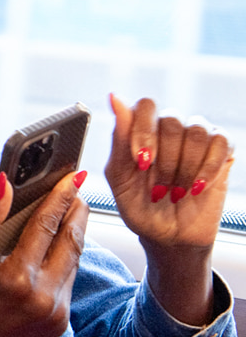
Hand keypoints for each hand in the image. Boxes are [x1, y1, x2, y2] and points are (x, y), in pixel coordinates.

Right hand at [0, 170, 86, 336]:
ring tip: (72, 209)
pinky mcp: (59, 324)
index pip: (46, 226)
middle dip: (76, 212)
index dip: (59, 198)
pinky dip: (65, 259)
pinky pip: (67, 282)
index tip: (73, 177)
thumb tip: (4, 182)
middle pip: (70, 243)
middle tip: (79, 187)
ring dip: (73, 234)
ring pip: (72, 263)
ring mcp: (55, 314)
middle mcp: (44, 299)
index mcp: (18, 280)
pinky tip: (59, 243)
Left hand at [105, 94, 232, 250]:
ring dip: (185, 167)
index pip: (146, 106)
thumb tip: (114, 98)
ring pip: (196, 130)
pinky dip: (208, 168)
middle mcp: (169, 130)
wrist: (168, 238)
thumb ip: (119, 139)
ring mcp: (196, 140)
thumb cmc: (139, 207)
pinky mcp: (222, 153)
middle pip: (172, 119)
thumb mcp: (120, 178)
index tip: (141, 160)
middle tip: (159, 187)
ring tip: (177, 191)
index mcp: (141, 131)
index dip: (144, 130)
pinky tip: (197, 188)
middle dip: (164, 160)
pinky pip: (221, 142)